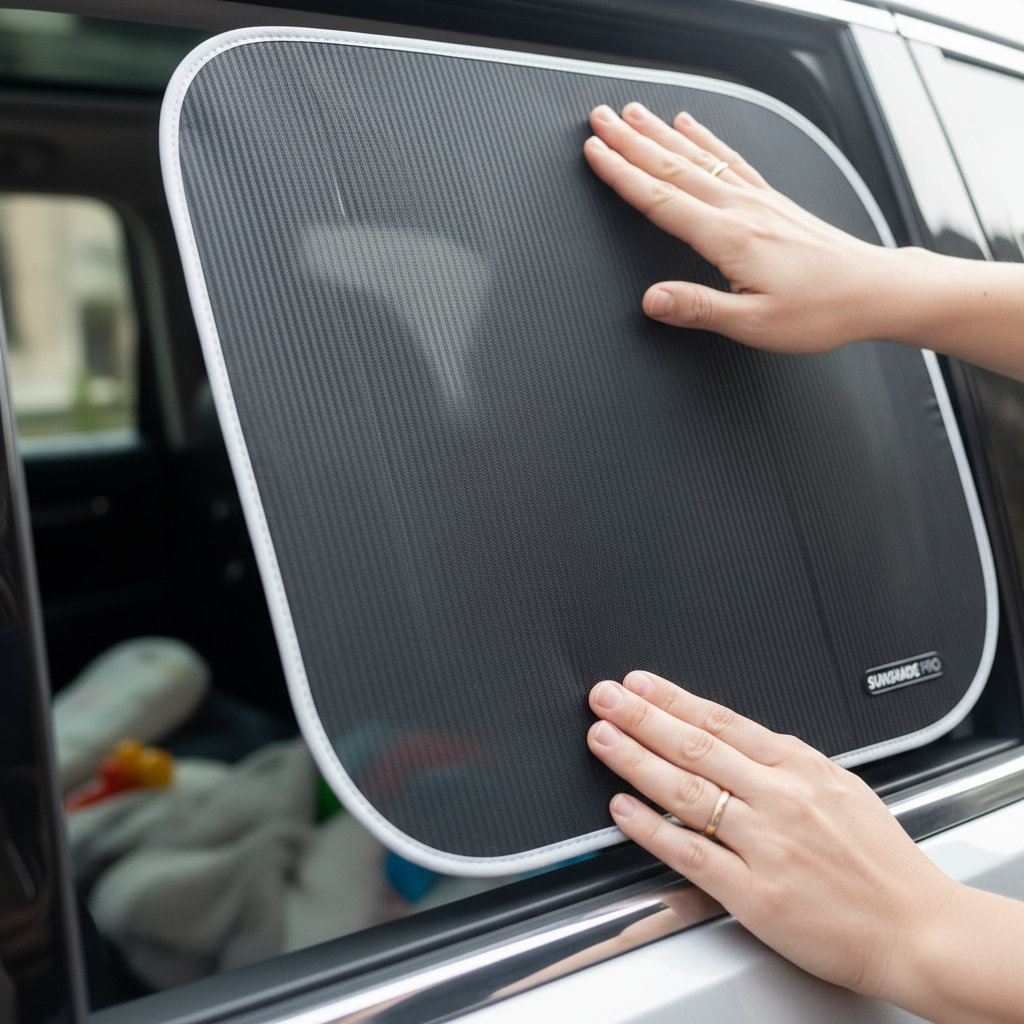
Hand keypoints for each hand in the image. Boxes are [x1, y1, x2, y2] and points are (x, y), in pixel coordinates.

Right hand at [582, 103, 918, 354]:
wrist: (872, 290)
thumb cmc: (818, 310)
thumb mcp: (752, 323)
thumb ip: (697, 308)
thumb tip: (651, 300)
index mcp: (729, 238)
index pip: (661, 200)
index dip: (622, 175)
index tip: (595, 152)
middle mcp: (740, 209)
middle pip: (673, 167)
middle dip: (631, 142)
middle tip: (600, 118)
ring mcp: (757, 199)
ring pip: (698, 157)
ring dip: (660, 133)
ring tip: (633, 114)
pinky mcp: (771, 199)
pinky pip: (730, 159)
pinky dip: (706, 138)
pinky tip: (693, 126)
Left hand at [586, 671, 1023, 1022]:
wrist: (917, 929)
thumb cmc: (882, 863)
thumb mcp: (842, 787)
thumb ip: (788, 762)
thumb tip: (739, 739)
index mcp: (802, 768)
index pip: (721, 721)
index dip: (672, 698)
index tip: (638, 683)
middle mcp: (781, 799)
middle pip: (696, 746)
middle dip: (642, 716)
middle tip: (604, 697)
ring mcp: (766, 844)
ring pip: (686, 791)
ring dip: (636, 760)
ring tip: (603, 738)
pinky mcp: (756, 893)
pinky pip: (691, 853)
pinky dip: (652, 828)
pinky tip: (624, 809)